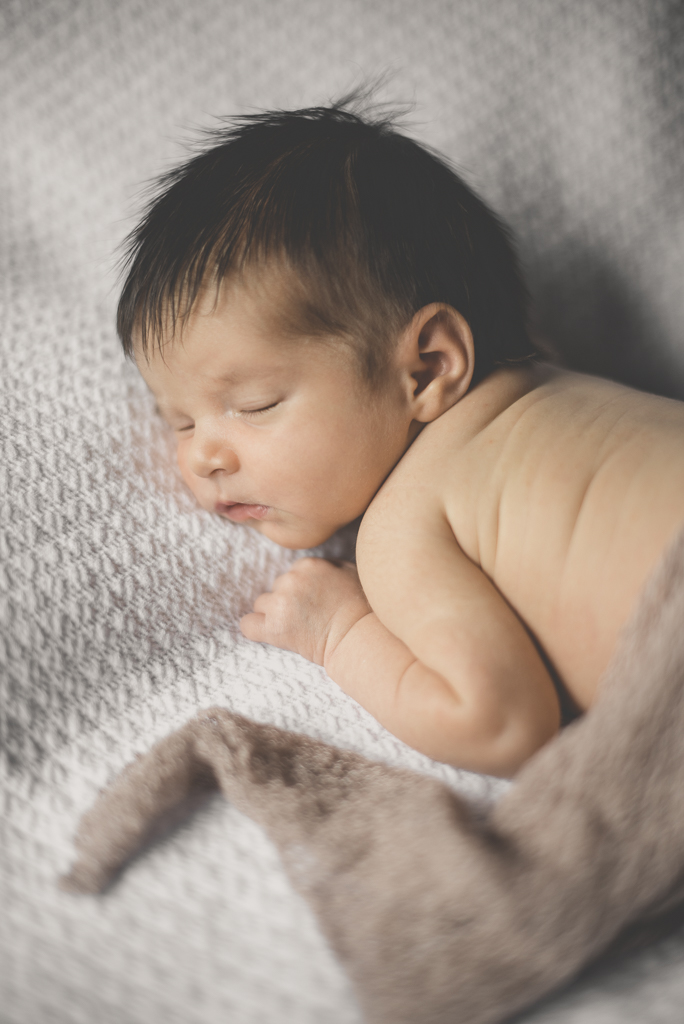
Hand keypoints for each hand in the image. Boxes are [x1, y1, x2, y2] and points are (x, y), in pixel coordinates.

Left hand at [240, 557, 371, 667]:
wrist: (361, 637)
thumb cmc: (363, 608)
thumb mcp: (350, 572)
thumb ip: (328, 565)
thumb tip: (317, 568)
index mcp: (308, 565)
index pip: (291, 575)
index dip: (302, 592)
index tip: (314, 605)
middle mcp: (291, 580)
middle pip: (276, 589)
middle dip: (288, 602)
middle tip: (308, 618)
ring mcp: (281, 603)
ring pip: (262, 605)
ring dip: (274, 615)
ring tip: (296, 628)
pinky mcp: (274, 628)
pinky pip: (248, 625)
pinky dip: (255, 630)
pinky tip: (270, 634)